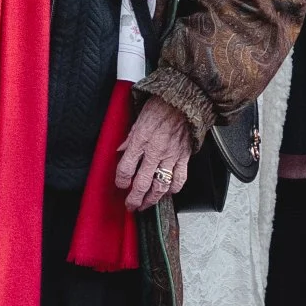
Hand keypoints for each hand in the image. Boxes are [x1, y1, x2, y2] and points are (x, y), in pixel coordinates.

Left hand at [114, 95, 196, 209]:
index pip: (126, 169)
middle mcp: (155, 151)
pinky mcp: (184, 157)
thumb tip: (121, 150)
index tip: (120, 184)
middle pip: (142, 183)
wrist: (185, 100)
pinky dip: (173, 189)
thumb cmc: (162, 105)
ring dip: (152, 199)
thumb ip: (129, 138)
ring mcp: (171, 156)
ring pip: (161, 186)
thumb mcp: (138, 119)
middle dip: (134, 199)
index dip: (120, 181)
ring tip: (146, 204)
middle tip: (131, 205)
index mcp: (140, 140)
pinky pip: (179, 179)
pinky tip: (168, 192)